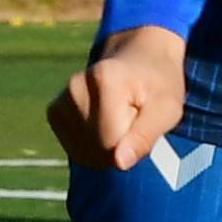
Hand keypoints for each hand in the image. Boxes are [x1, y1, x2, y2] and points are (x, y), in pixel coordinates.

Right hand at [59, 26, 187, 172]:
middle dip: (119, 148)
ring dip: (107, 148)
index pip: (111, 143)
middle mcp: (76, 86)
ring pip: (83, 152)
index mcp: (105, 80)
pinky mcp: (55, 111)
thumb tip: (119, 163)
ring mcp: (62, 98)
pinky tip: (104, 124)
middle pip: (96, 150)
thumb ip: (144, 137)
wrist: (140, 58)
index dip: (132, 144)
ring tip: (120, 120)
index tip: (143, 120)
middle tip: (134, 120)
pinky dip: (92, 146)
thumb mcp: (166, 109)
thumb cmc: (159, 85)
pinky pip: (74, 149)